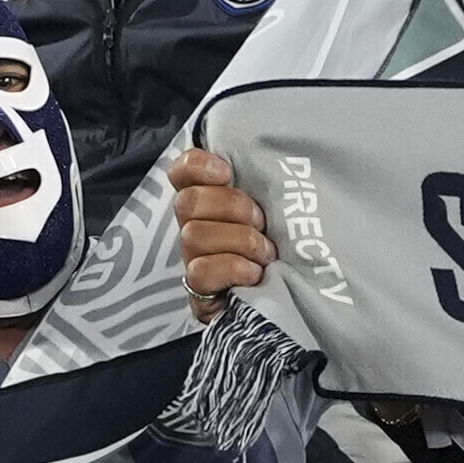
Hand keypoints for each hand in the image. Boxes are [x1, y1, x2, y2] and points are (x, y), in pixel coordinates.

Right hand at [168, 143, 274, 307]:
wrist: (281, 299)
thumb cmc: (276, 247)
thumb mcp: (273, 212)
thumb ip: (264, 187)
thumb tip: (277, 163)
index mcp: (208, 201)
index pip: (182, 171)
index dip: (198, 166)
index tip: (227, 172)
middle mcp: (192, 226)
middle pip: (189, 202)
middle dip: (233, 208)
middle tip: (262, 222)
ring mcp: (192, 258)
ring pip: (194, 235)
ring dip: (239, 241)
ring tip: (266, 253)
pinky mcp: (199, 290)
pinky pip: (200, 272)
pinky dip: (232, 268)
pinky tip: (255, 273)